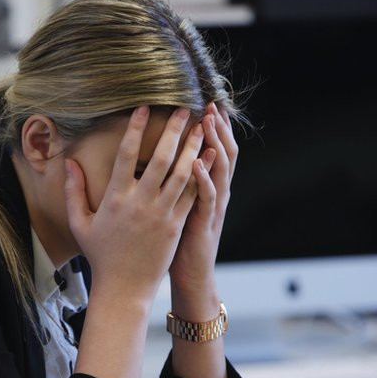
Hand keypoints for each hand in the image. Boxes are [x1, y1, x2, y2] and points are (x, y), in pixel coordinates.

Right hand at [64, 106, 203, 299]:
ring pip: (182, 173)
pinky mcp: (176, 225)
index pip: (126, 155)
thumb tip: (69, 163)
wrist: (124, 287)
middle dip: (174, 130)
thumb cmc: (100, 255)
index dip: (135, 129)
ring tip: (202, 126)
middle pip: (161, 158)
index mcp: (115, 199)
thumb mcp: (80, 223)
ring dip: (193, 147)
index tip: (144, 108)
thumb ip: (74, 191)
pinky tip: (210, 156)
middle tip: (184, 108)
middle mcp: (140, 203)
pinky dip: (202, 173)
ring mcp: (161, 214)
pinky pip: (192, 194)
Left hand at [169, 102, 237, 296]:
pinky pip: (208, 198)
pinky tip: (197, 163)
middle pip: (222, 152)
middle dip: (217, 127)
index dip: (211, 127)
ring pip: (219, 169)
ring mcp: (212, 207)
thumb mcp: (178, 206)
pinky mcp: (204, 222)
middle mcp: (214, 192)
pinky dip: (204, 179)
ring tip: (207, 122)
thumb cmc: (177, 241)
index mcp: (206, 186)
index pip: (212, 149)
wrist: (190, 276)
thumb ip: (173, 182)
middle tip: (210, 102)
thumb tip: (154, 158)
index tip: (203, 101)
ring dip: (214, 144)